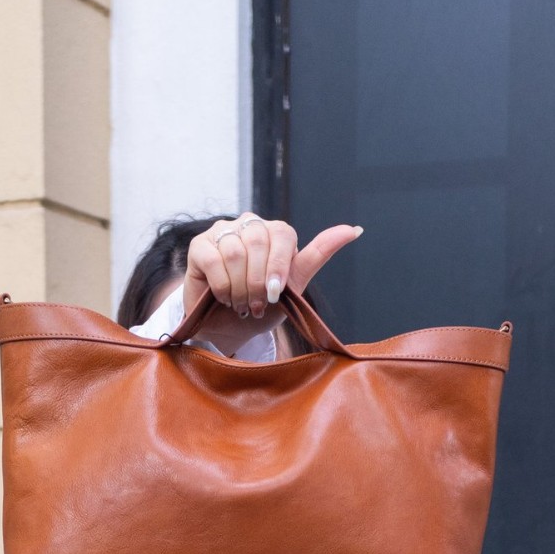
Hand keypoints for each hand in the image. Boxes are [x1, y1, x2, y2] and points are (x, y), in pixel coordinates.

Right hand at [181, 213, 362, 355]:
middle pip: (258, 241)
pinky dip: (222, 287)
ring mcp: (222, 232)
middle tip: (257, 305)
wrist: (231, 328)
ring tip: (241, 304)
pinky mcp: (199, 246)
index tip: (275, 294)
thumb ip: (318, 255)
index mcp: (274, 231)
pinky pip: (214, 261)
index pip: (283, 233)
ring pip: (235, 253)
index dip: (280, 265)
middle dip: (259, 282)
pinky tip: (224, 298)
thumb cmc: (264, 306)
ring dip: (240, 288)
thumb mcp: (293, 285)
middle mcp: (248, 225)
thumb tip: (354, 229)